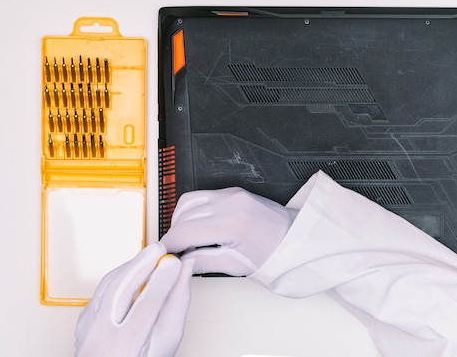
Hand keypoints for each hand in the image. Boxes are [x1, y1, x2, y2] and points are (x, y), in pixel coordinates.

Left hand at [75, 242, 192, 356]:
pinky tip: (134, 270)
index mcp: (127, 348)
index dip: (162, 281)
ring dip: (130, 266)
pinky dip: (119, 276)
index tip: (175, 263)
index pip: (146, 307)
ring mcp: (88, 330)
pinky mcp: (83, 320)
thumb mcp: (168, 339)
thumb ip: (178, 303)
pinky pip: (101, 290)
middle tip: (159, 250)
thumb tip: (184, 273)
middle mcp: (102, 339)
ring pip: (107, 287)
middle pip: (120, 291)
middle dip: (141, 265)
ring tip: (149, 256)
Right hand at [160, 187, 296, 275]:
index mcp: (232, 224)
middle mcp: (230, 203)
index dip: (169, 245)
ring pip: (188, 202)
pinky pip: (201, 196)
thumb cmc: (271, 251)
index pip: (185, 232)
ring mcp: (231, 194)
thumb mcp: (236, 265)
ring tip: (184, 240)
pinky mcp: (232, 191)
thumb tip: (180, 262)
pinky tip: (195, 226)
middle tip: (173, 252)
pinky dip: (191, 211)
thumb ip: (203, 262)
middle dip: (173, 235)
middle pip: (183, 217)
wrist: (292, 235)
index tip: (163, 255)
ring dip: (179, 221)